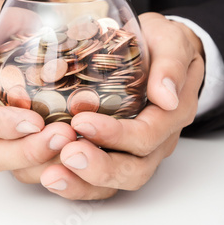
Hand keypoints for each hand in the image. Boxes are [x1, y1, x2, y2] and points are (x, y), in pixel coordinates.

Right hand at [0, 0, 76, 172]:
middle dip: (28, 150)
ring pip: (15, 166)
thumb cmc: (0, 29)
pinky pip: (34, 167)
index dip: (1, 124)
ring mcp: (1, 137)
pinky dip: (56, 166)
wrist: (16, 38)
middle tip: (64, 136)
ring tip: (76, 146)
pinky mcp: (23, 143)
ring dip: (45, 161)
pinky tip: (81, 154)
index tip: (33, 120)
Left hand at [33, 12, 205, 199]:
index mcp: (171, 115)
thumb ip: (172, 63)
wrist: (157, 51)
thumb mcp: (171, 41)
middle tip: (67, 153)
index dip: (117, 134)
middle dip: (100, 167)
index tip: (82, 121)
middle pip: (134, 170)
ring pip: (116, 182)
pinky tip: (52, 176)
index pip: (148, 135)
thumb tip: (166, 96)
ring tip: (52, 175)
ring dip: (83, 182)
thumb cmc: (161, 44)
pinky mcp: (115, 154)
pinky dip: (76, 184)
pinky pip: (100, 182)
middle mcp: (156, 141)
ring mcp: (136, 151)